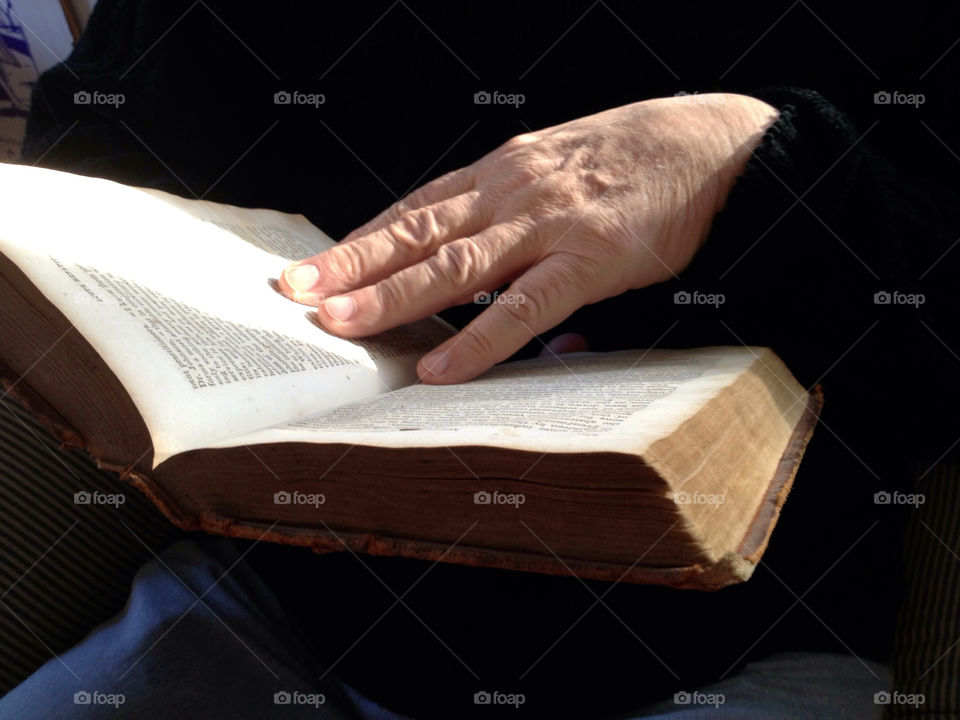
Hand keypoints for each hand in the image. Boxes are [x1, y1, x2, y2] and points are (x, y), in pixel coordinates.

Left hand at [278, 93, 777, 382]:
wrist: (710, 145)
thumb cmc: (630, 160)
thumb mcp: (556, 168)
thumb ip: (510, 213)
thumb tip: (475, 270)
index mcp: (500, 173)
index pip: (414, 210)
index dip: (360, 240)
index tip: (314, 267)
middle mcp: (511, 193)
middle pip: (416, 234)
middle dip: (350, 266)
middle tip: (292, 292)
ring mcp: (548, 226)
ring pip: (454, 266)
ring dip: (390, 296)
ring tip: (338, 323)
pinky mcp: (589, 261)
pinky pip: (524, 308)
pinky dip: (479, 340)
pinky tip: (440, 366)